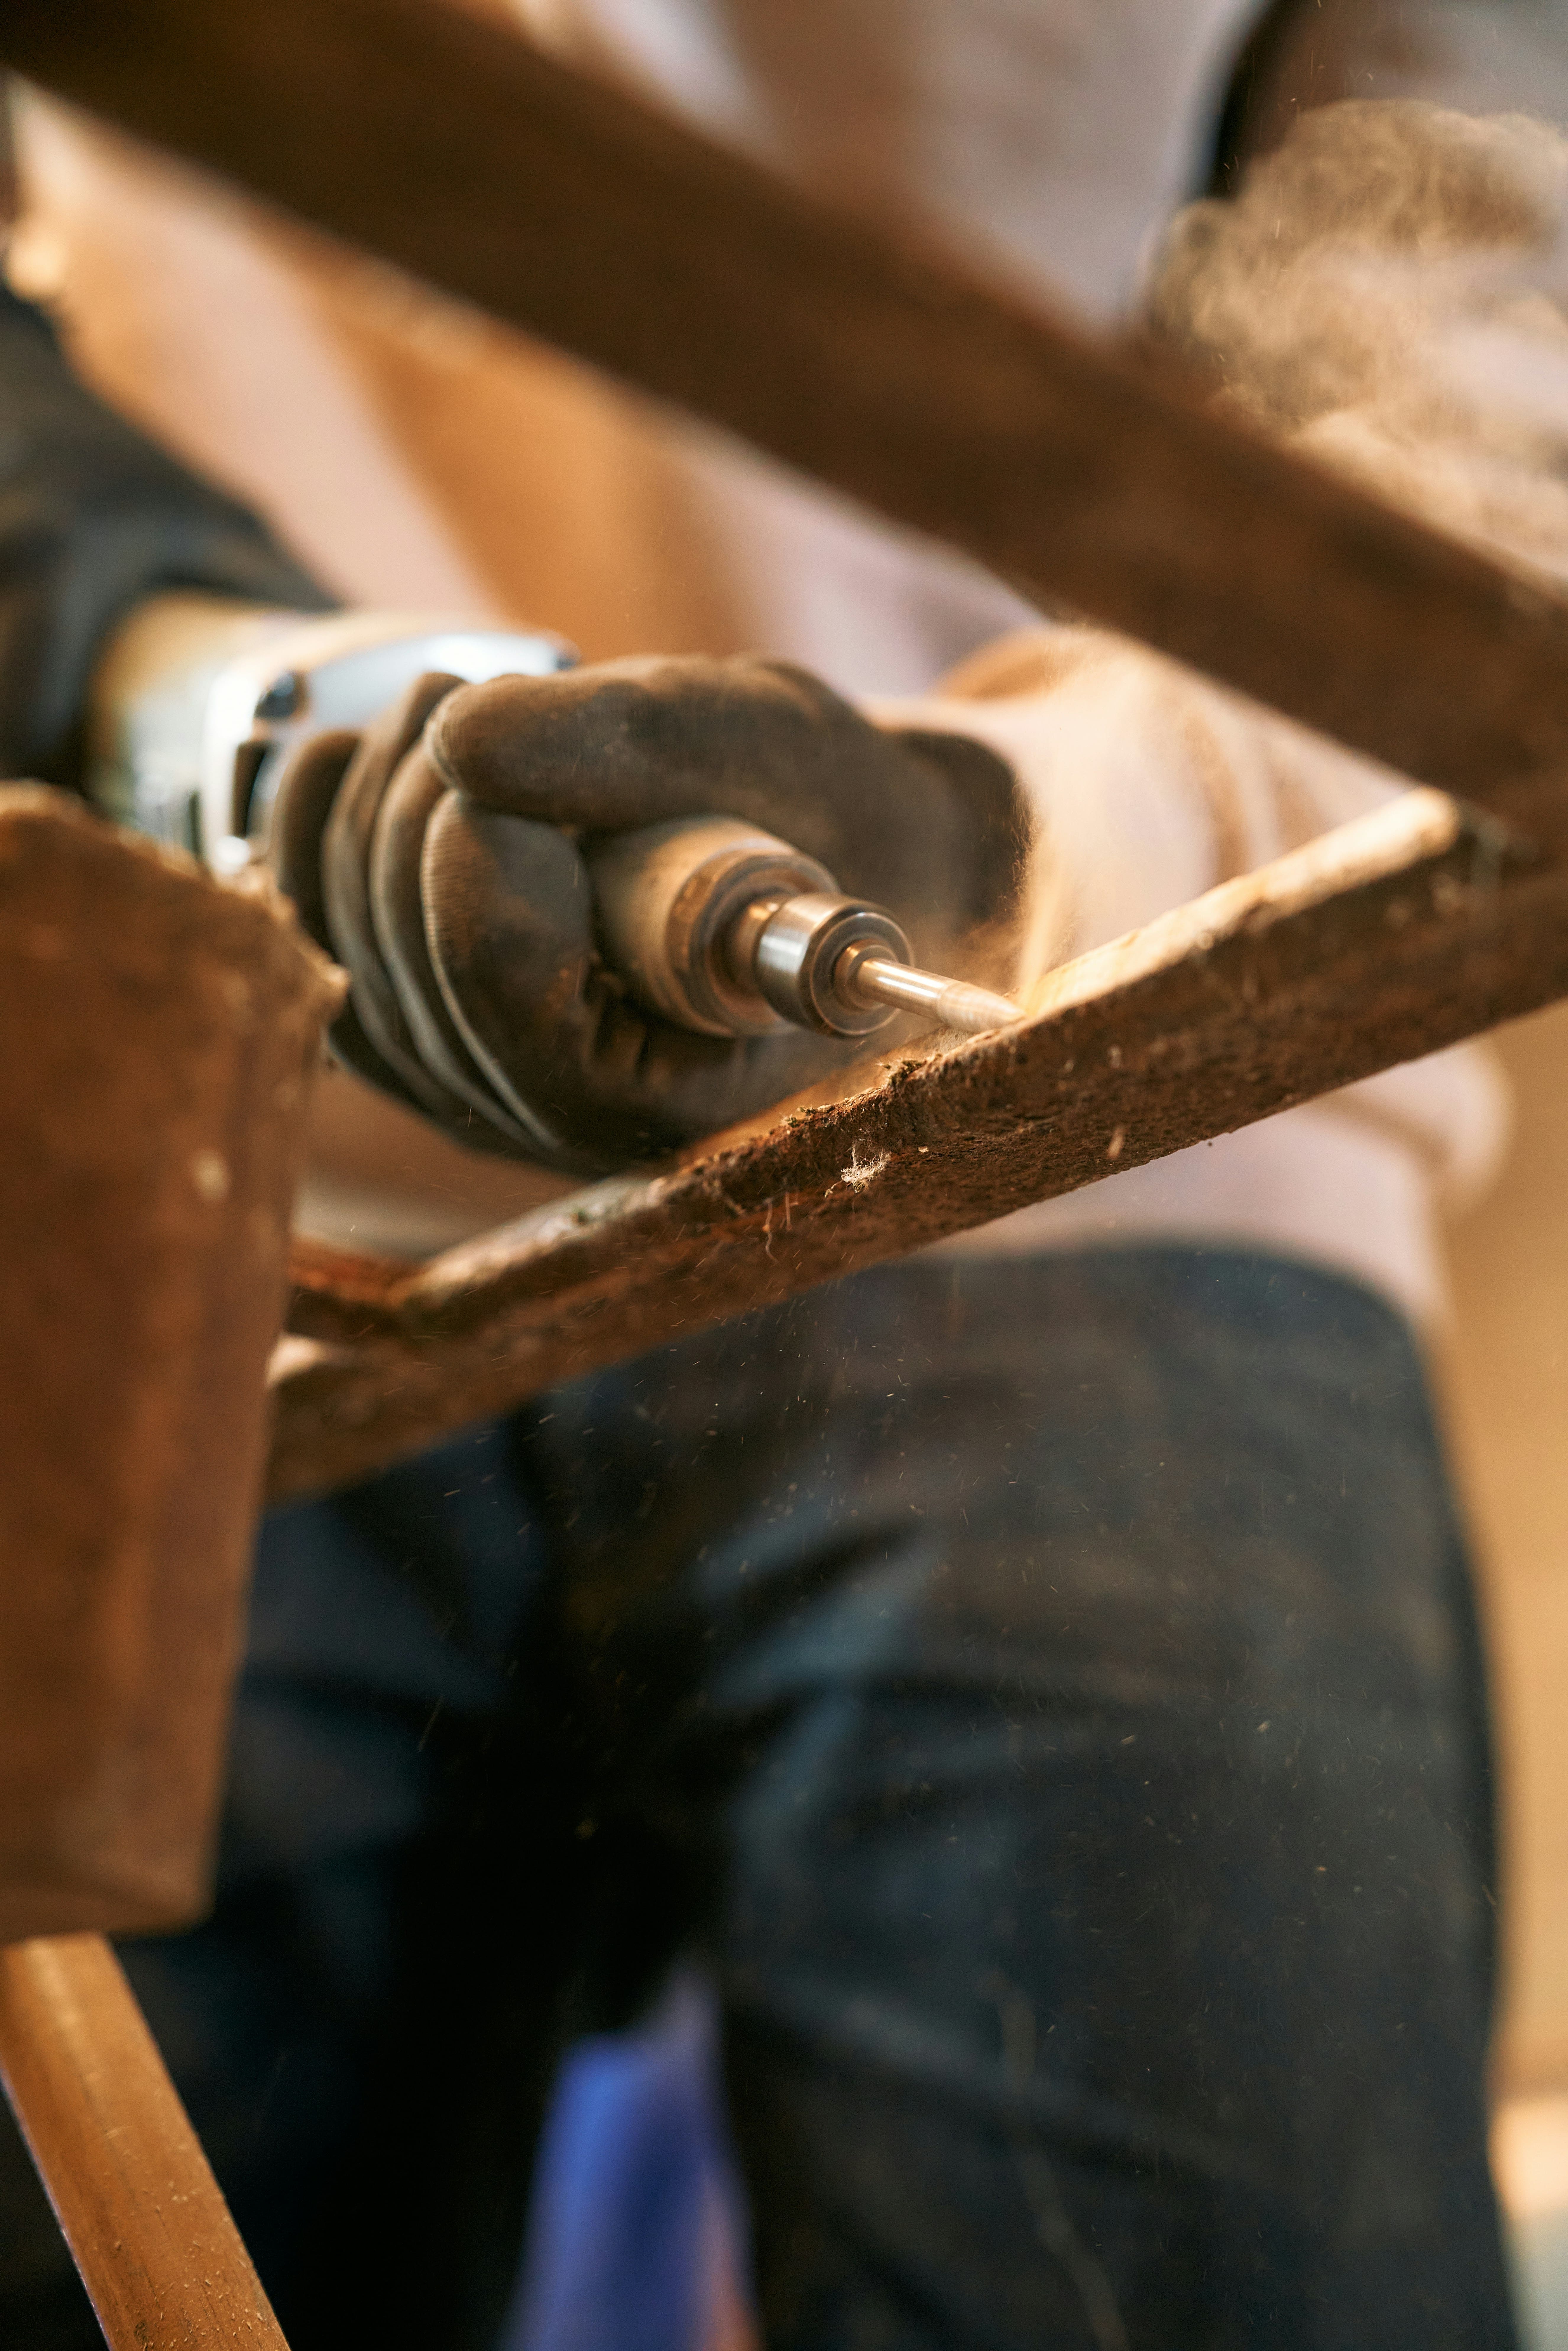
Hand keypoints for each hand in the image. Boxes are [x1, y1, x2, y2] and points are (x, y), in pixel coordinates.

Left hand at [273, 655, 1024, 1170]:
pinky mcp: (417, 1033)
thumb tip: (460, 736)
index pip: (500, 972)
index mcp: (663, 1090)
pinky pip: (305, 935)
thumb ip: (639, 745)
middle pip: (407, 948)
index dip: (488, 831)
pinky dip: (311, 828)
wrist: (833, 862)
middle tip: (504, 684)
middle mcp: (549, 1121)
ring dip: (375, 787)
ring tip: (461, 706)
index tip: (530, 719)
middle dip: (432, 787)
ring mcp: (470, 1086)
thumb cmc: (829, 816)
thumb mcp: (773, 749)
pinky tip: (349, 755)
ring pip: (342, 933)